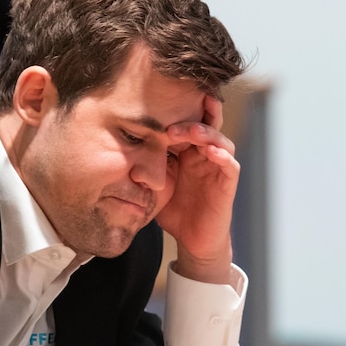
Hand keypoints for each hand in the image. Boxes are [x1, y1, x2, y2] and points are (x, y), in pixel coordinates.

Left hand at [156, 95, 238, 283]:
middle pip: (206, 124)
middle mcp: (204, 156)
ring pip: (219, 140)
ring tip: (190, 131)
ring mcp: (217, 168)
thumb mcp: (155, 184)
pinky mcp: (227, 184)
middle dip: (196, 113)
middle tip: (179, 107)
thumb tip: (115, 149)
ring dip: (206, 133)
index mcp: (188, 153)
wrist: (193, 242)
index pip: (186, 124)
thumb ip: (144, 166)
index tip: (160, 102)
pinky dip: (222, 156)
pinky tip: (211, 151)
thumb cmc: (175, 212)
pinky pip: (230, 165)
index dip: (177, 112)